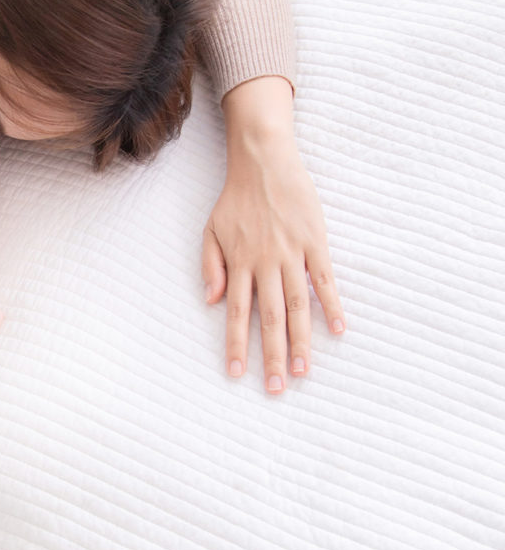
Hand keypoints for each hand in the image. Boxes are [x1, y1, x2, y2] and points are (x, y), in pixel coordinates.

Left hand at [202, 77, 344, 392]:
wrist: (264, 162)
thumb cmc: (235, 199)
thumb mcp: (210, 231)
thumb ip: (211, 267)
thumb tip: (212, 301)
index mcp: (240, 264)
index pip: (238, 314)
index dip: (237, 345)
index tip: (236, 374)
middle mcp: (266, 264)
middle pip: (270, 318)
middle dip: (273, 355)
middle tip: (277, 388)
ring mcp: (293, 254)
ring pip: (298, 305)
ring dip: (302, 340)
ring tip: (304, 371)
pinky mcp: (316, 243)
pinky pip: (325, 280)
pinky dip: (333, 305)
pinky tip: (339, 330)